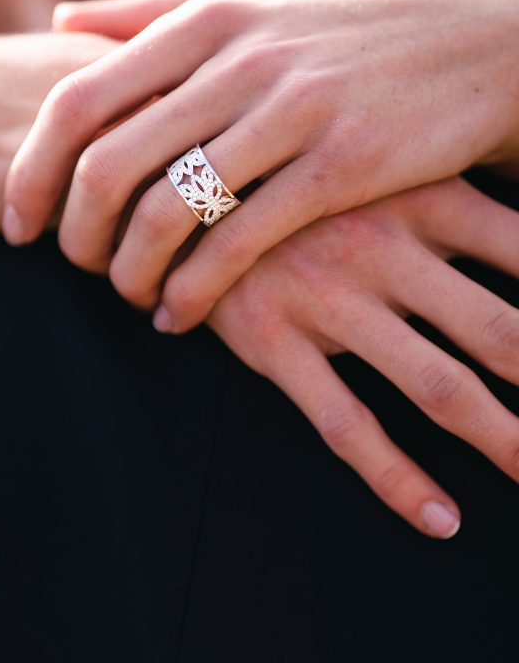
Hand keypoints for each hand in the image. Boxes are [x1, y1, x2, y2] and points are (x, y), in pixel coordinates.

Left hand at [3, 0, 518, 333]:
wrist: (484, 36)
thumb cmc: (352, 19)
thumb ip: (149, 9)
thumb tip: (63, 24)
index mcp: (204, 19)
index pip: (77, 101)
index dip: (31, 171)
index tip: (20, 222)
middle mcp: (238, 63)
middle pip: (107, 166)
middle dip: (74, 234)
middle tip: (73, 267)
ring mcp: (290, 114)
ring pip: (169, 211)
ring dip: (129, 271)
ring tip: (128, 295)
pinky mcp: (341, 168)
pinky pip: (241, 245)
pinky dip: (196, 290)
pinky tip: (180, 315)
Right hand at [208, 176, 518, 537]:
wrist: (182, 184)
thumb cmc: (285, 171)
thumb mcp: (363, 152)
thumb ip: (438, 175)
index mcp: (413, 194)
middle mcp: (380, 247)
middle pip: (500, 333)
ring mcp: (326, 299)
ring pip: (435, 385)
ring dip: (502, 440)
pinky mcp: (273, 342)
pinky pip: (346, 424)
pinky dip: (398, 478)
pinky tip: (440, 517)